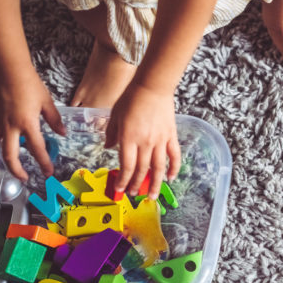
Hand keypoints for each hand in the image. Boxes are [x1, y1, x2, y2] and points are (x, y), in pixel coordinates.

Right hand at [0, 68, 65, 179]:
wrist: (8, 68)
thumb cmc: (28, 82)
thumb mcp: (46, 102)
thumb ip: (54, 120)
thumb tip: (63, 134)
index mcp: (27, 124)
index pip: (37, 149)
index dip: (44, 163)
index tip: (48, 172)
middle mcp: (10, 127)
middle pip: (10, 156)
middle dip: (18, 170)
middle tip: (25, 178)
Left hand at [105, 82, 180, 199]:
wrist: (153, 87)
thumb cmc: (131, 98)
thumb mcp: (115, 115)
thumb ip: (112, 134)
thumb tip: (108, 147)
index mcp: (129, 138)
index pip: (126, 166)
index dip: (123, 180)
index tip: (120, 189)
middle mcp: (145, 143)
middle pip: (141, 170)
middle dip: (136, 184)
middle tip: (133, 194)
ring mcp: (160, 141)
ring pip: (158, 168)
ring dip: (155, 184)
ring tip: (153, 196)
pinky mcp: (171, 136)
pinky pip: (174, 156)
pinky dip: (173, 168)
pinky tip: (171, 178)